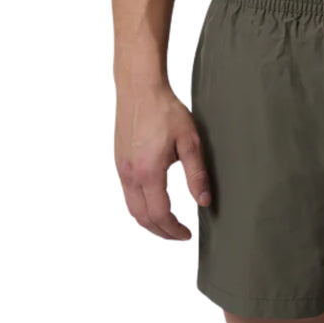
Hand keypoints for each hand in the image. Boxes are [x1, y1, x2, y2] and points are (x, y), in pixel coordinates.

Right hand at [114, 81, 211, 238]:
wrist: (140, 88)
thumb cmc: (166, 110)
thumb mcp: (190, 140)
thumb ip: (197, 173)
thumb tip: (204, 201)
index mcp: (149, 172)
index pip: (159, 214)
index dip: (173, 230)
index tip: (187, 234)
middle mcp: (130, 175)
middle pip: (142, 218)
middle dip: (161, 231)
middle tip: (178, 234)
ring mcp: (121, 168)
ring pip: (131, 208)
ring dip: (148, 221)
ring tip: (167, 222)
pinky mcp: (119, 160)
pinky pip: (127, 193)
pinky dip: (140, 206)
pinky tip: (153, 200)